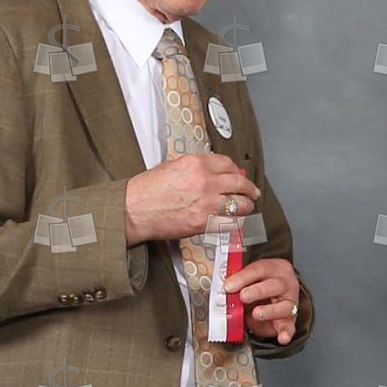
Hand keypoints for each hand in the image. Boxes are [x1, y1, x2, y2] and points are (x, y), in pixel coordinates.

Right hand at [122, 151, 255, 246]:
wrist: (133, 210)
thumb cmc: (147, 190)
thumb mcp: (172, 167)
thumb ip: (196, 168)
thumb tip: (215, 172)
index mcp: (195, 164)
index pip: (228, 164)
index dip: (237, 171)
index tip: (239, 176)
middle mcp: (204, 181)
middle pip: (239, 183)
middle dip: (249, 189)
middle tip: (252, 193)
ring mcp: (206, 203)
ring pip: (241, 204)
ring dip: (246, 207)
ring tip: (246, 208)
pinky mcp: (204, 222)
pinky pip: (232, 223)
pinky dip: (237, 223)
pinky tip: (236, 222)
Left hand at [230, 256, 301, 344]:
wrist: (275, 296)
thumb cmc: (259, 286)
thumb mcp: (249, 279)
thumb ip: (238, 284)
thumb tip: (223, 290)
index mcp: (274, 269)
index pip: (259, 269)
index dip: (243, 277)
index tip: (229, 285)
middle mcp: (285, 284)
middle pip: (275, 285)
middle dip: (258, 291)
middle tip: (243, 296)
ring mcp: (289, 302)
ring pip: (284, 306)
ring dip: (269, 310)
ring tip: (256, 313)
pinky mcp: (290, 320)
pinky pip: (290, 327)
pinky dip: (286, 333)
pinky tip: (282, 337)